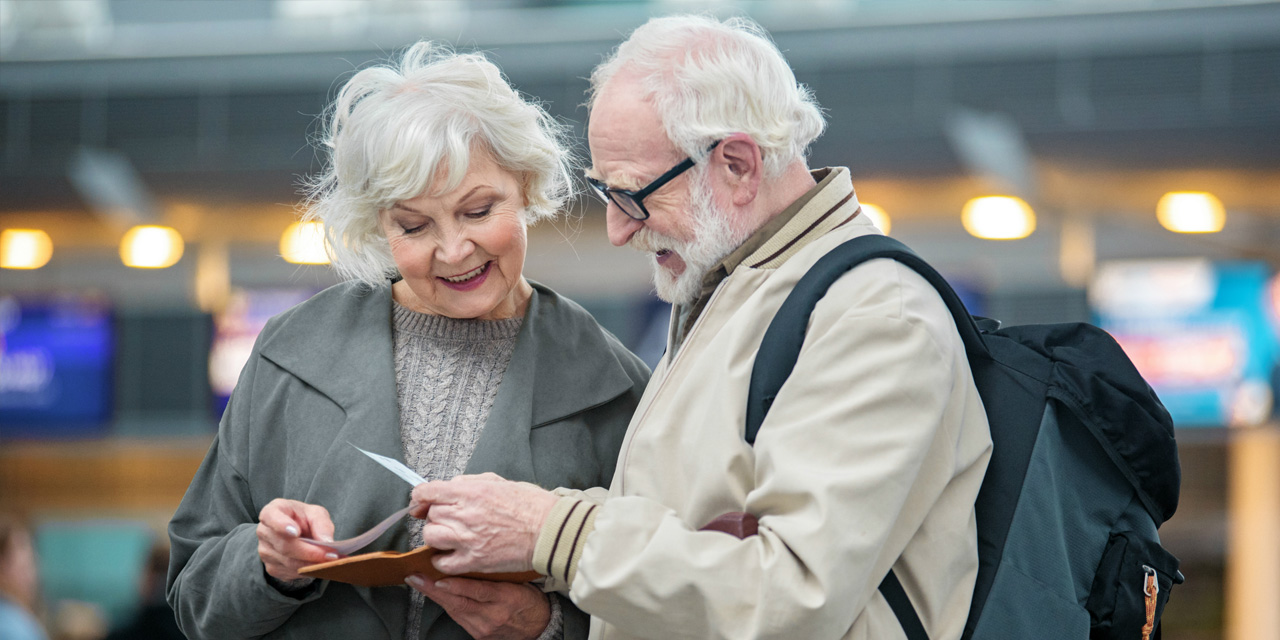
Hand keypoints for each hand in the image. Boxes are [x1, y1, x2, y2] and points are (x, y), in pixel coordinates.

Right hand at [257, 498, 338, 582]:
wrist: (296, 533)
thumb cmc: (304, 519)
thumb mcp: (316, 514)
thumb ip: (322, 524)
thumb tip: (327, 542)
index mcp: (272, 511)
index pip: (271, 517)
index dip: (282, 525)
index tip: (295, 532)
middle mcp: (264, 532)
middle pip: (285, 546)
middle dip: (310, 552)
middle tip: (331, 555)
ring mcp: (265, 552)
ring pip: (289, 562)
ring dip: (312, 564)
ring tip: (331, 562)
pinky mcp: (271, 568)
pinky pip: (291, 573)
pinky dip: (308, 571)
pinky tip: (320, 566)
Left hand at [406, 575, 550, 639]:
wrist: (539, 628)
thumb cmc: (531, 600)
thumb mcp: (521, 583)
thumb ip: (499, 573)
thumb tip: (474, 556)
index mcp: (508, 597)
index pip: (479, 591)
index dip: (457, 585)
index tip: (440, 577)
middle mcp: (494, 614)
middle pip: (459, 602)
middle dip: (434, 589)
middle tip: (415, 577)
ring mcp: (485, 627)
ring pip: (455, 610)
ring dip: (434, 596)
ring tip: (418, 582)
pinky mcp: (479, 634)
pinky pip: (458, 617)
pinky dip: (445, 604)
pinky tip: (434, 595)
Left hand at [410, 473, 556, 574]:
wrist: (549, 531)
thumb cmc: (530, 505)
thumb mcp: (498, 482)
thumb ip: (469, 483)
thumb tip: (449, 487)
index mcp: (470, 492)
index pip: (427, 492)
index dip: (420, 497)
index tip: (420, 502)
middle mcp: (465, 514)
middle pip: (430, 515)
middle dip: (435, 516)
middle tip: (449, 519)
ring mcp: (467, 539)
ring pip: (431, 537)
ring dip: (436, 536)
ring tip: (449, 537)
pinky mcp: (474, 560)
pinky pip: (443, 563)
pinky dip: (442, 560)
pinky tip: (451, 556)